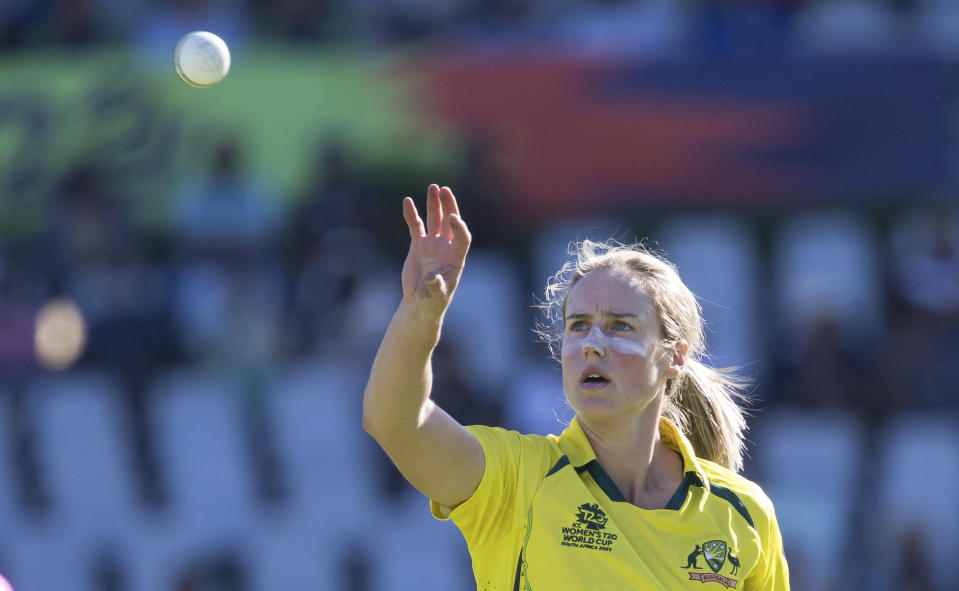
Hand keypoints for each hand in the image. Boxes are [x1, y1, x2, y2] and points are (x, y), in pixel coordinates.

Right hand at [401, 184, 470, 320]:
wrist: (420, 303)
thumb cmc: (432, 302)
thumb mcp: (435, 297)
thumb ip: (436, 287)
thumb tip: (433, 278)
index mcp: (456, 259)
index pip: (462, 238)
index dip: (460, 227)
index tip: (453, 217)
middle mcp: (446, 248)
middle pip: (450, 222)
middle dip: (449, 206)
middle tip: (445, 190)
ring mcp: (432, 244)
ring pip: (435, 220)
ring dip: (434, 204)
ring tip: (433, 187)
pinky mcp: (418, 245)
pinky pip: (416, 226)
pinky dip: (412, 214)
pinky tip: (407, 201)